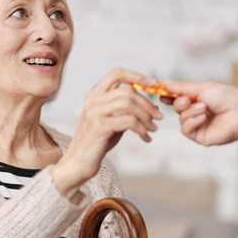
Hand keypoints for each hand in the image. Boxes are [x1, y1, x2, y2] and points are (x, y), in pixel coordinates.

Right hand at [54, 68, 162, 190]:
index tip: (154, 84)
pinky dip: (141, 129)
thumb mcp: (113, 121)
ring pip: (129, 104)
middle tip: (159, 117)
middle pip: (127, 91)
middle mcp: (93, 100)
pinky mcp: (99, 127)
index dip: (136, 76)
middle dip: (147, 104)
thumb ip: (126, 110)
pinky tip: (146, 138)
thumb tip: (152, 106)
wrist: (78, 164)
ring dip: (146, 117)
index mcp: (95, 95)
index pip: (116, 74)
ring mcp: (94, 112)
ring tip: (153, 128)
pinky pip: (128, 121)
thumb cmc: (97, 143)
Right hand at [160, 80, 237, 145]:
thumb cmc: (226, 97)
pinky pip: (186, 130)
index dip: (169, 95)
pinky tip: (203, 117)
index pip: (178, 97)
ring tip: (204, 108)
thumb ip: (181, 87)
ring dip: (190, 112)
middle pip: (177, 108)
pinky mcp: (200, 136)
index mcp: (198, 99)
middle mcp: (197, 112)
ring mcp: (198, 125)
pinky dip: (192, 122)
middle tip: (189, 100)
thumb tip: (162, 83)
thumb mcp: (201, 88)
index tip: (161, 92)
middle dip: (180, 103)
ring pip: (180, 119)